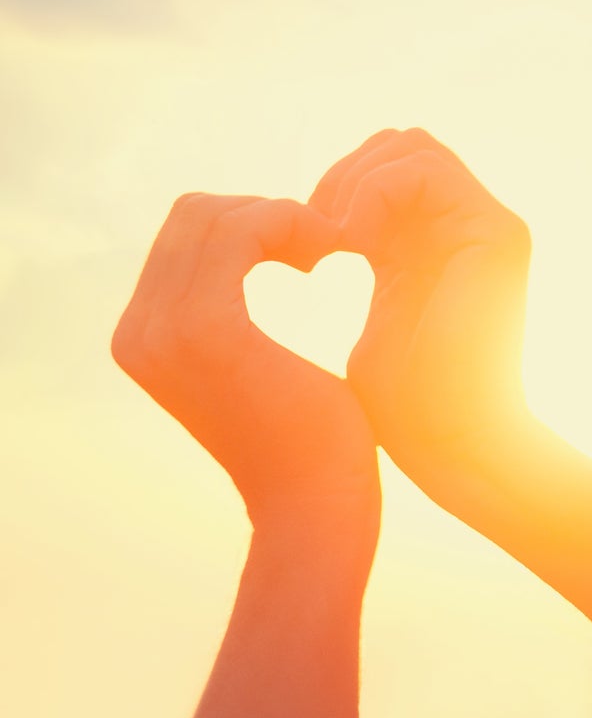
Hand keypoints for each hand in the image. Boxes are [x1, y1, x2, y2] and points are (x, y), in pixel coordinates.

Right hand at [111, 194, 378, 525]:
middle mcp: (136, 332)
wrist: (316, 504)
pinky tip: (329, 256)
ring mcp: (162, 330)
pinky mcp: (206, 330)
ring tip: (329, 254)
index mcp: (141, 335)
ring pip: (218, 214)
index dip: (253, 223)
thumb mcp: (253, 358)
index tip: (311, 253)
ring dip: (285, 218)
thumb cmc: (308, 439)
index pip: (185, 231)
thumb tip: (250, 250)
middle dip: (266, 214)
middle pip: (194, 213)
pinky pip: (243, 231)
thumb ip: (228, 306)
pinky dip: (291, 224)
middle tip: (323, 250)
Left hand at [309, 128, 532, 467]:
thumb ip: (373, 259)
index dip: (334, 189)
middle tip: (311, 234)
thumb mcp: (381, 314)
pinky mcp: (497, 234)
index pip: (384, 168)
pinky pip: (426, 171)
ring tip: (331, 237)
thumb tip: (320, 232)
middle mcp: (471, 225)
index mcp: (444, 239)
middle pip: (399, 144)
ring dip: (356, 180)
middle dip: (342, 175)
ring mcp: (490, 225)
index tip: (301, 245)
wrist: (453, 444)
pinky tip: (351, 244)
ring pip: (412, 145)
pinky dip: (377, 192)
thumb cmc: (409, 406)